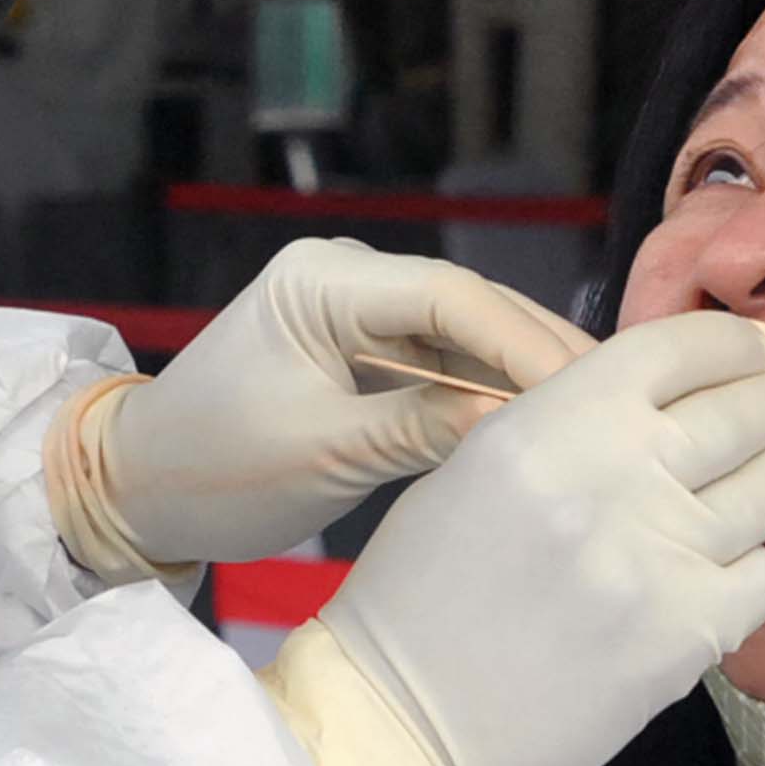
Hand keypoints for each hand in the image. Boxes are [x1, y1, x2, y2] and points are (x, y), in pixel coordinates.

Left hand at [52, 238, 593, 578]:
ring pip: (463, 333)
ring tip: (605, 415)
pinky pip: (440, 360)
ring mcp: (354, 310)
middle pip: (469, 305)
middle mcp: (343, 276)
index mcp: (322, 281)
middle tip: (629, 402)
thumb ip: (423, 428)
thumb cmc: (210, 471)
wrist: (135, 489)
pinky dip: (486, 391)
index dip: (526, 344)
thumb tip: (520, 422)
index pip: (452, 296)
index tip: (590, 393)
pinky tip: (542, 424)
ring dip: (522, 373)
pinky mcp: (360, 348)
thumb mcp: (323, 455)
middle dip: (541, 353)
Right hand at [262, 311, 764, 765]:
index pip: (675, 349)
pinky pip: (764, 578)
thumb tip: (659, 407)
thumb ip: (566, 427)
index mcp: (549, 425)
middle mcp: (612, 476)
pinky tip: (733, 567)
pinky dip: (756, 567)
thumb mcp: (475, 470)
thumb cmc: (420, 596)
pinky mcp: (688, 633)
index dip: (735, 342)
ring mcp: (659, 556)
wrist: (403, 720)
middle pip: (742, 412)